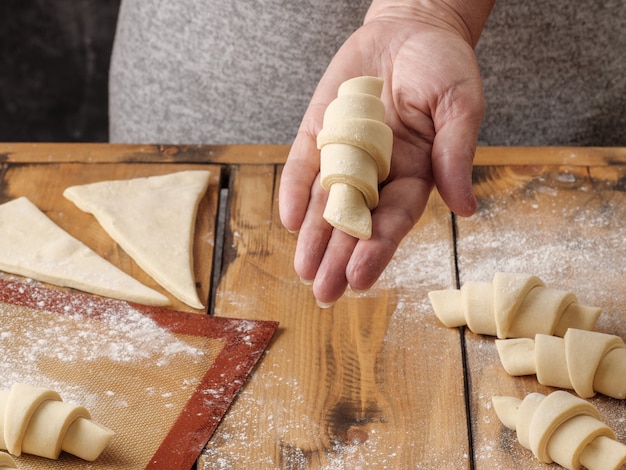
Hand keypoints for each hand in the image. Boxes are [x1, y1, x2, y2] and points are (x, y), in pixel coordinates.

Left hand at [279, 4, 488, 306]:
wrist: (410, 27)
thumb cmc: (444, 66)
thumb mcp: (461, 106)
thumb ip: (457, 154)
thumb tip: (466, 208)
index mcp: (415, 174)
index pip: (394, 220)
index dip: (377, 249)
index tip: (359, 278)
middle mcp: (377, 173)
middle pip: (356, 222)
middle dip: (339, 257)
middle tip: (324, 293)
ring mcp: (345, 155)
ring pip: (326, 203)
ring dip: (314, 237)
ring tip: (304, 270)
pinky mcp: (320, 132)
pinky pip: (305, 164)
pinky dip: (296, 189)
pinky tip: (290, 218)